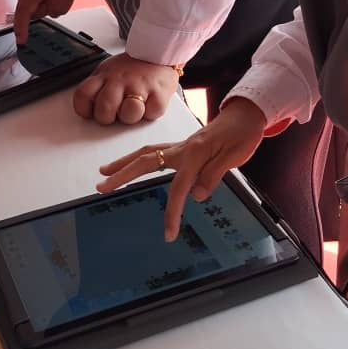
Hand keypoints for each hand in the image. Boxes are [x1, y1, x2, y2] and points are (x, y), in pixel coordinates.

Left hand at [73, 54, 178, 125]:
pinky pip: (151, 114)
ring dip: (131, 116)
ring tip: (134, 107)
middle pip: (104, 110)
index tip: (91, 111)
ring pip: (129, 114)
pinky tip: (149, 102)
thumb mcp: (108, 71)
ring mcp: (139, 86)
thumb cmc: (131, 68)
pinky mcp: (158, 93)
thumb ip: (97, 88)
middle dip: (108, 117)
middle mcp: (119, 81)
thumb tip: (88, 108)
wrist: (157, 52)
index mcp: (103, 76)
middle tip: (115, 112)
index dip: (84, 109)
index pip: (82, 96)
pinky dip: (151, 112)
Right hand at [97, 98, 267, 240]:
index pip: (179, 187)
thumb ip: (213, 174)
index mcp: (195, 154)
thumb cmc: (242, 134)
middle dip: (122, 175)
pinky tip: (131, 163)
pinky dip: (138, 157)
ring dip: (124, 163)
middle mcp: (182, 148)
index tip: (168, 233)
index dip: (172, 211)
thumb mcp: (234, 156)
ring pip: (145, 153)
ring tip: (104, 172)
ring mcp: (180, 145)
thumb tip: (196, 196)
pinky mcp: (181, 145)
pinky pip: (154, 150)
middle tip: (101, 186)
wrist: (246, 114)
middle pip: (146, 162)